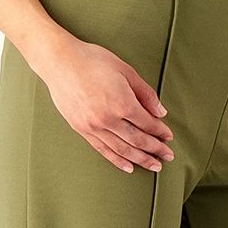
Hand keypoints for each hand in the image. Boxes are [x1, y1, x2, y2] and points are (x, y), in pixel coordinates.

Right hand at [35, 34, 175, 174]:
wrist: (60, 61)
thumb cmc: (92, 61)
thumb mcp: (125, 71)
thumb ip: (145, 93)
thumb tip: (160, 112)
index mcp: (122, 103)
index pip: (148, 124)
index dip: (161, 132)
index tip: (168, 137)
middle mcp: (108, 119)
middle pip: (138, 140)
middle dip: (155, 149)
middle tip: (167, 156)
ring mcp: (94, 126)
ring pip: (122, 149)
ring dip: (140, 159)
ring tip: (154, 165)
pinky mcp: (82, 129)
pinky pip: (103, 150)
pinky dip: (117, 160)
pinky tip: (128, 167)